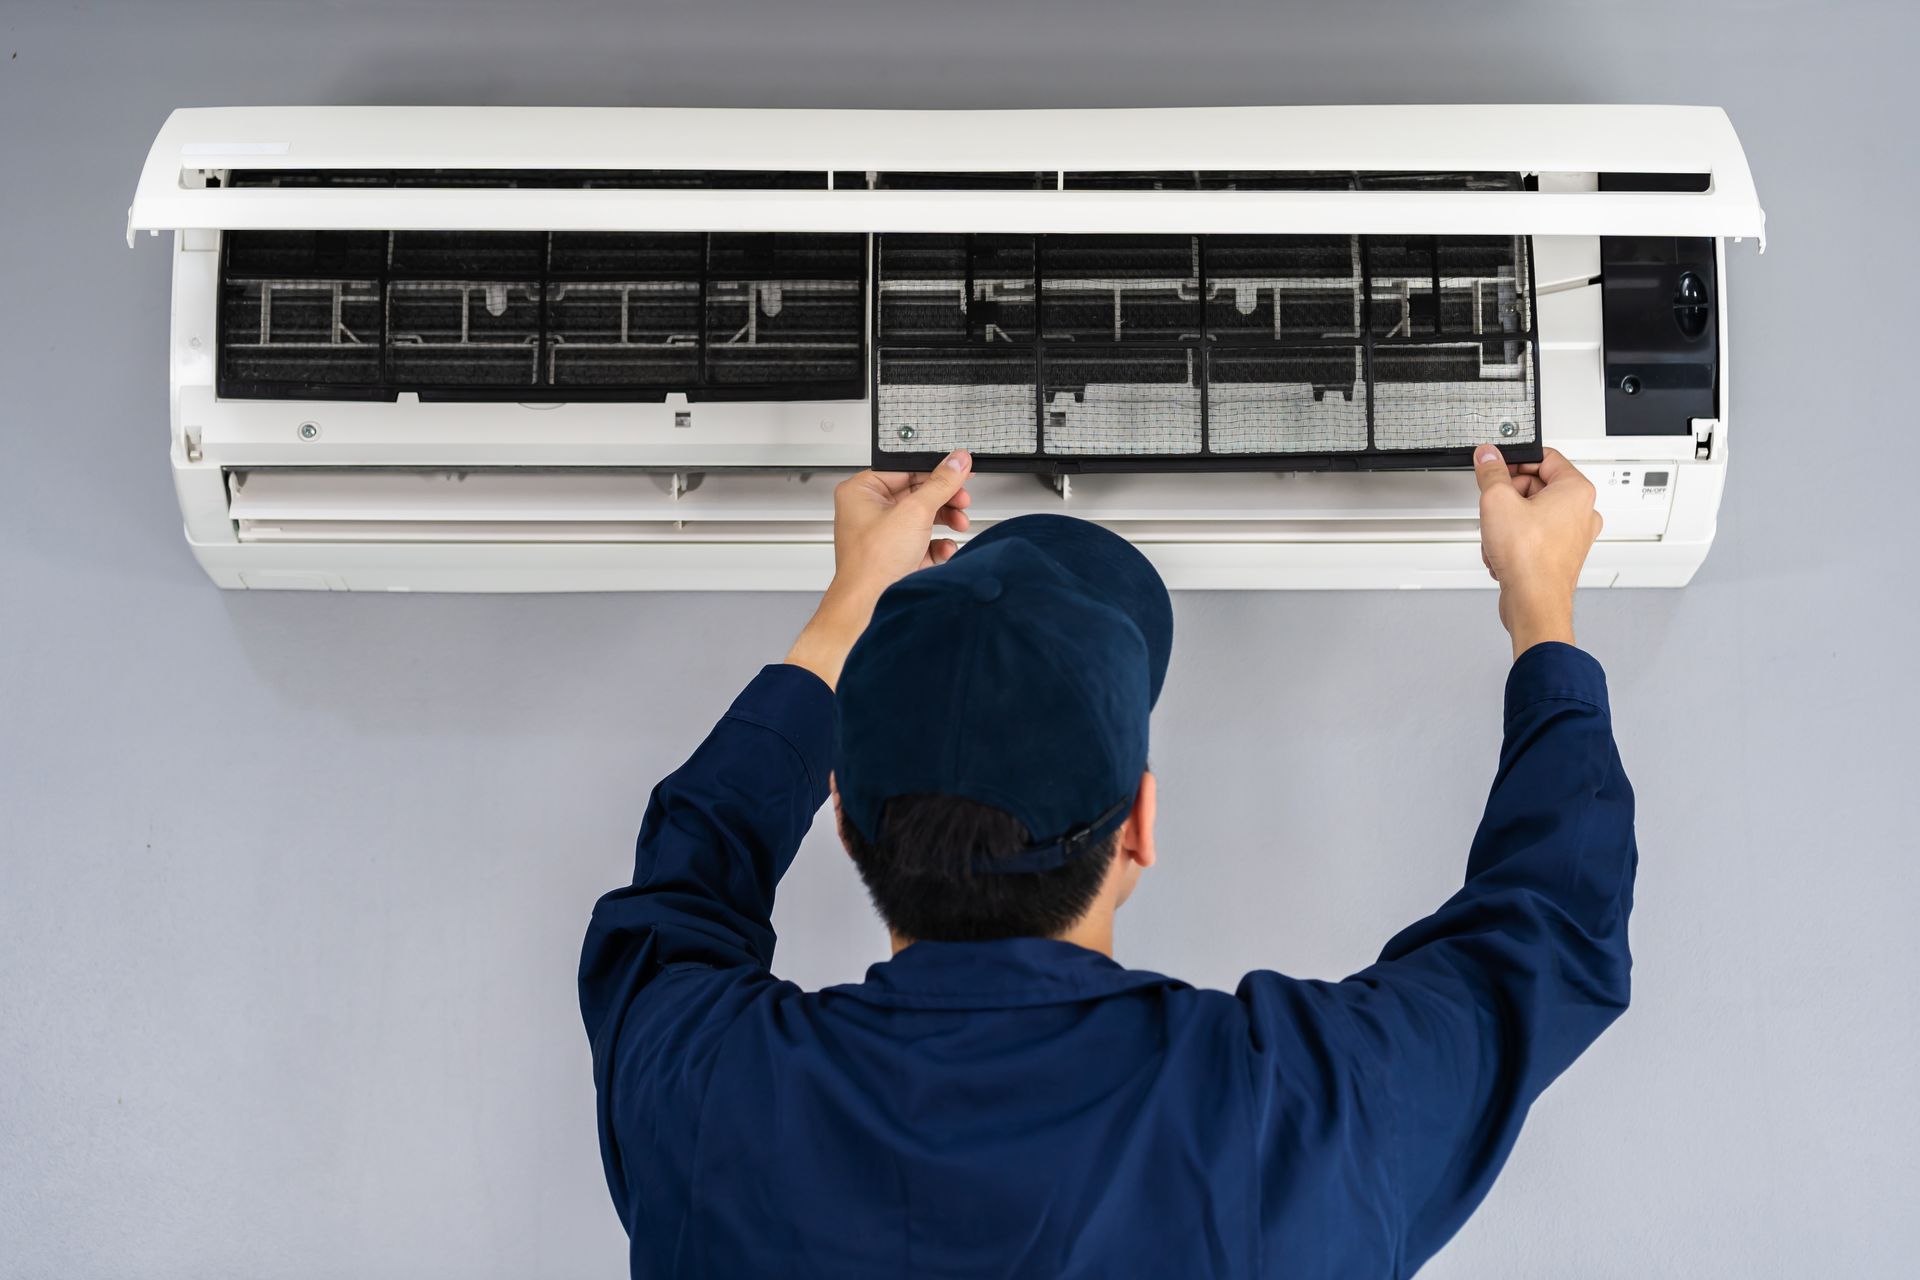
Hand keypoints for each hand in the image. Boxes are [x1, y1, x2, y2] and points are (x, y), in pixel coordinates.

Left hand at [829, 451, 974, 598]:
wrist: (871, 607)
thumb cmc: (872, 564)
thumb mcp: (914, 512)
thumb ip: (940, 483)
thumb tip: (956, 462)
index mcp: (861, 492)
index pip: (905, 470)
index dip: (935, 470)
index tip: (958, 469)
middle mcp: (869, 512)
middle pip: (917, 493)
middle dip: (944, 499)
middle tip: (962, 499)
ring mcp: (883, 535)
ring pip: (923, 517)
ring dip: (946, 519)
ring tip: (959, 523)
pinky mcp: (896, 556)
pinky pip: (923, 541)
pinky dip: (938, 544)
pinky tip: (944, 548)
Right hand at [1473, 445, 1602, 660]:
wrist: (1534, 604)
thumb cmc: (1530, 559)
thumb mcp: (1497, 501)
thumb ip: (1491, 472)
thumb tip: (1488, 456)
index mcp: (1576, 490)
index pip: (1545, 457)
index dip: (1516, 460)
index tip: (1496, 466)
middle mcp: (1581, 511)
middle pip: (1536, 486)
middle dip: (1508, 498)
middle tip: (1494, 509)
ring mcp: (1573, 535)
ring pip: (1530, 513)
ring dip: (1507, 522)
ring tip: (1499, 537)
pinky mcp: (1561, 554)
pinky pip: (1532, 535)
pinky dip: (1513, 541)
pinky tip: (1503, 553)